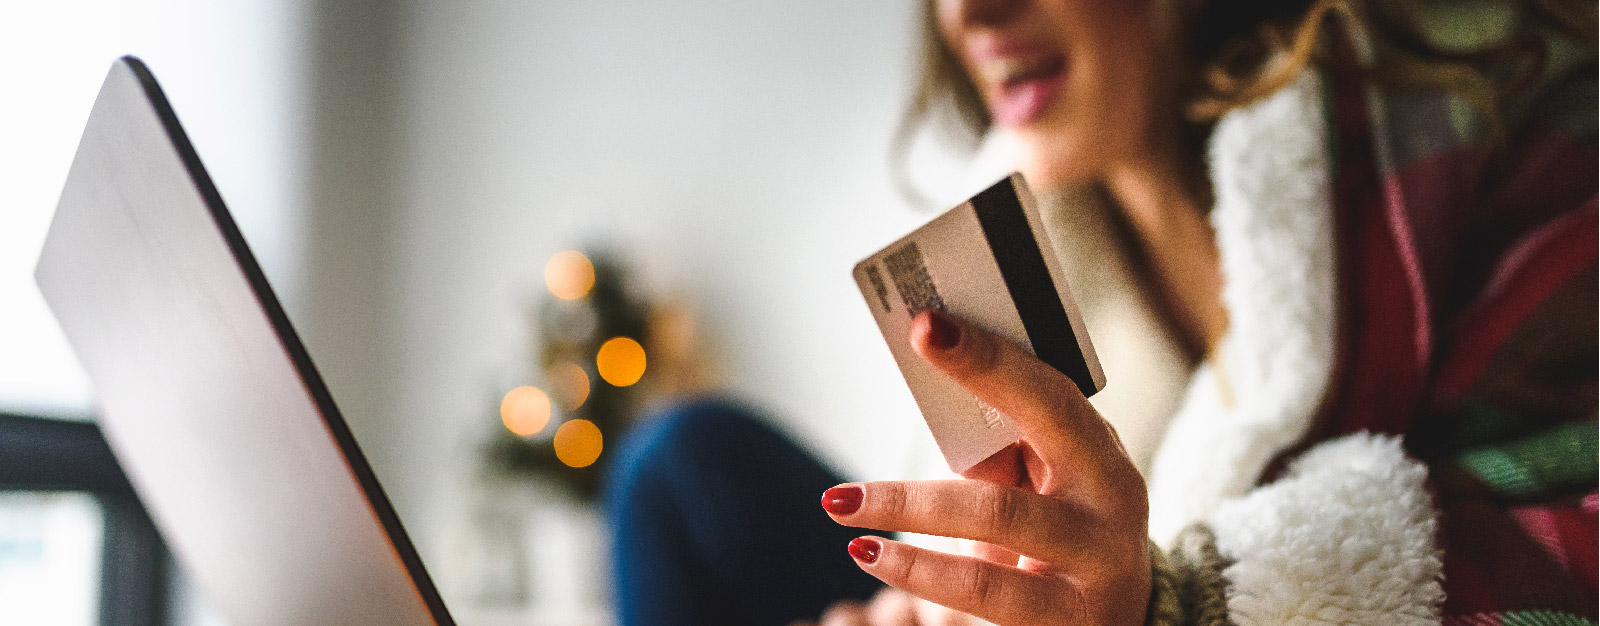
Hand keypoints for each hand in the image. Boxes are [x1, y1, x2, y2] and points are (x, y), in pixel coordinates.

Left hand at [822, 310, 1149, 625]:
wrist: (1118, 609)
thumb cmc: (1061, 519)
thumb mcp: (1046, 477)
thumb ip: (1002, 446)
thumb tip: (930, 398)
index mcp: (1100, 456)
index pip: (1045, 397)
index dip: (985, 361)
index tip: (923, 327)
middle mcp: (1108, 516)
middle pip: (1002, 506)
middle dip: (912, 499)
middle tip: (838, 497)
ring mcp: (1094, 578)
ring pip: (990, 570)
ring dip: (909, 550)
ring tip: (850, 534)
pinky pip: (986, 604)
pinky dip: (923, 580)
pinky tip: (876, 559)